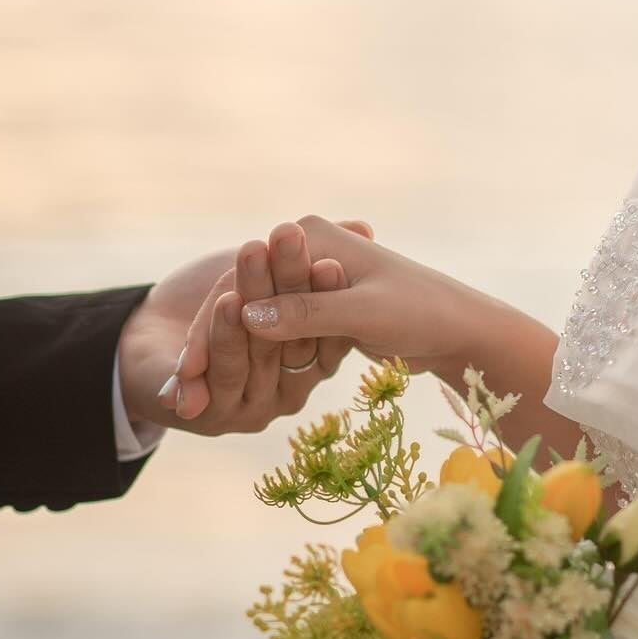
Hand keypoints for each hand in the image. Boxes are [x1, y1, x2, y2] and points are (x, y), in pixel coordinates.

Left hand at [118, 239, 350, 433]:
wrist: (149, 347)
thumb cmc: (224, 301)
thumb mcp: (272, 270)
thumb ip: (320, 256)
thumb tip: (363, 227)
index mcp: (310, 364)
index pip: (326, 331)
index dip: (327, 293)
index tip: (331, 260)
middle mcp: (287, 391)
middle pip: (289, 337)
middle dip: (288, 284)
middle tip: (288, 239)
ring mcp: (251, 407)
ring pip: (256, 354)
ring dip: (255, 304)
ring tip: (253, 258)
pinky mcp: (210, 416)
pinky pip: (219, 374)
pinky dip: (222, 338)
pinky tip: (226, 302)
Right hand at [175, 216, 514, 386]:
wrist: (459, 328)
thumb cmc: (420, 313)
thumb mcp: (362, 314)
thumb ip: (305, 313)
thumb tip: (245, 314)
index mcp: (310, 235)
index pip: (243, 285)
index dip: (212, 332)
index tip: (186, 374)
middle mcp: (303, 249)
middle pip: (241, 303)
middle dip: (208, 350)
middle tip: (177, 396)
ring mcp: (308, 278)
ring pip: (253, 322)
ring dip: (222, 362)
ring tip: (189, 403)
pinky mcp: (316, 305)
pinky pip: (273, 335)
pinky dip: (249, 363)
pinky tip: (219, 393)